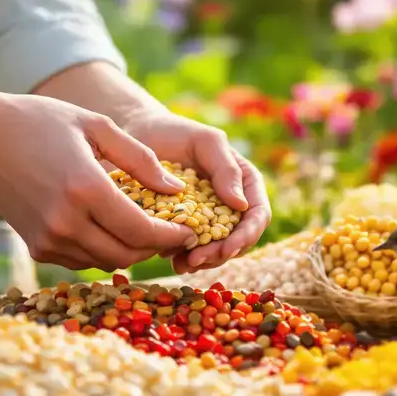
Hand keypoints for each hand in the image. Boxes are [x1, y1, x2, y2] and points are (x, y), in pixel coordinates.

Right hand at [0, 95, 194, 270]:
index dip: (171, 235)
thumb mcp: (97, 126)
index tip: (189, 229)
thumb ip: (141, 159)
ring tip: (144, 229)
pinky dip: (102, 250)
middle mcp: (66, 222)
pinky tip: (109, 228)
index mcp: (86, 188)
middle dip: (154, 247)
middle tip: (172, 231)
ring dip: (130, 250)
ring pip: (106, 261)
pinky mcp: (36, 248)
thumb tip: (177, 191)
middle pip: (127, 254)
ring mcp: (48, 239)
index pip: (142, 230)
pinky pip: (82, 260)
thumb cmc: (41, 122)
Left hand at [120, 108, 270, 273]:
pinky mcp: (181, 226)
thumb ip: (226, 169)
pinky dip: (182, 257)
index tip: (228, 248)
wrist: (139, 134)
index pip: (257, 214)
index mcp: (244, 183)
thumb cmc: (176, 132)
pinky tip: (169, 258)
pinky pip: (188, 248)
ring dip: (202, 261)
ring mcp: (205, 218)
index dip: (246, 235)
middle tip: (197, 259)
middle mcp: (228, 204)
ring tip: (182, 263)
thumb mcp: (205, 142)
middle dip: (220, 254)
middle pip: (237, 239)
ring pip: (214, 249)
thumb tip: (241, 205)